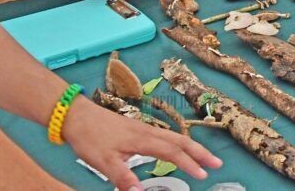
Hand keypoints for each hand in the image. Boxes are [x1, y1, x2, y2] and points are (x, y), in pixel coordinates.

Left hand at [62, 98, 220, 190]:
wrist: (77, 116)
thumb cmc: (90, 138)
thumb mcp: (104, 162)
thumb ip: (124, 179)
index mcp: (143, 139)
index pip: (173, 152)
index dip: (189, 164)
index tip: (204, 175)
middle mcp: (148, 131)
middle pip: (181, 140)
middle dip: (200, 152)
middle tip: (217, 163)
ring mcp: (144, 128)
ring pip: (175, 136)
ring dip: (192, 146)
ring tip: (204, 157)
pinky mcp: (138, 129)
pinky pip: (166, 135)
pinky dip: (179, 142)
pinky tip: (178, 148)